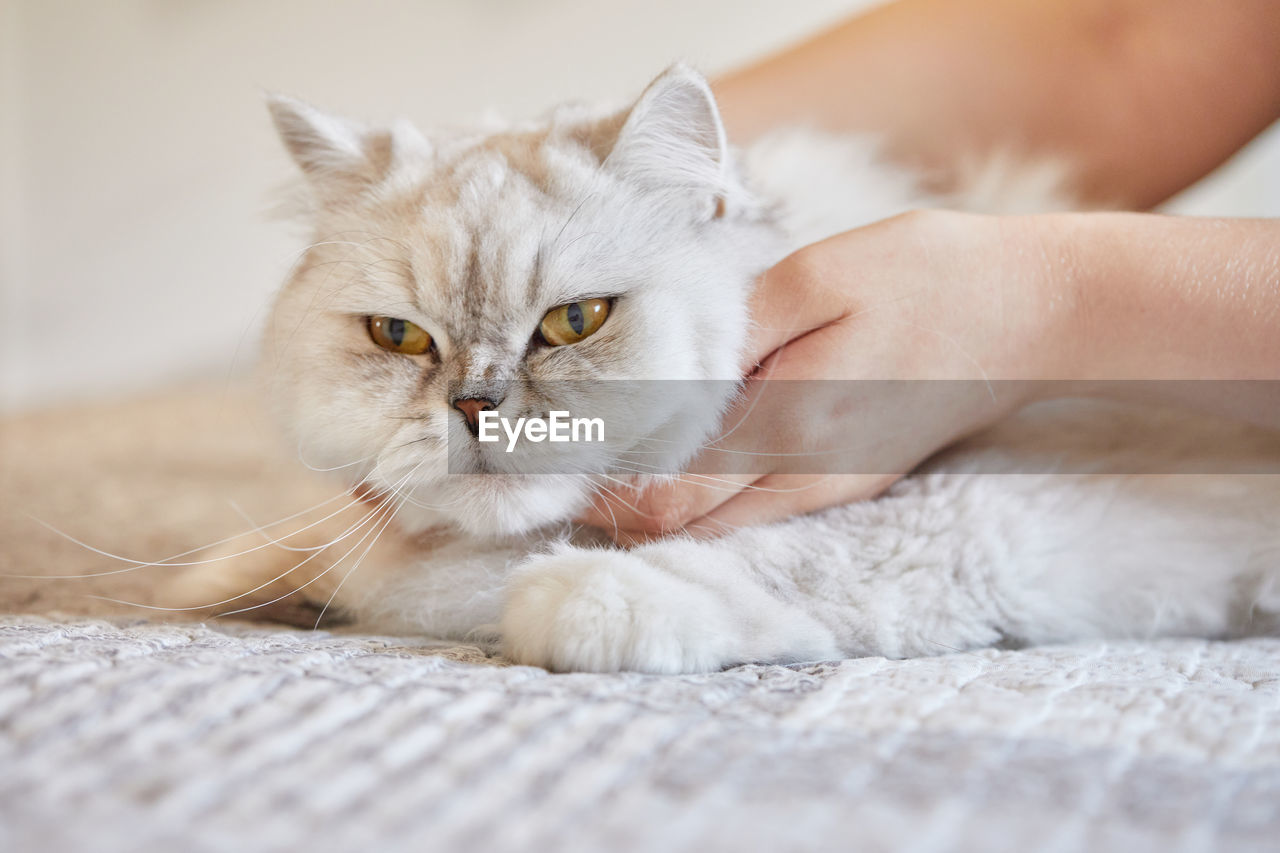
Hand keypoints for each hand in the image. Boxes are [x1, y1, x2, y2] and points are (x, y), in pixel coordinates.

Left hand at [578, 210, 1066, 541]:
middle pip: (683, 525)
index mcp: (789, 427)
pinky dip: (703, 497)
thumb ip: (732, 333)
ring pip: (717, 525)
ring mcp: (831, 487)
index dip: (601, 491)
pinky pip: (757, 509)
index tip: (548, 468)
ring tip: (602, 469)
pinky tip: (676, 462)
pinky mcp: (849, 479)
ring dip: (655, 507)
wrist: (1034, 313)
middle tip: (557, 475)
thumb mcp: (816, 279)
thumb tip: (657, 378)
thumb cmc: (928, 279)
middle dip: (615, 507)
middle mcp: (806, 478)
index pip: (666, 495)